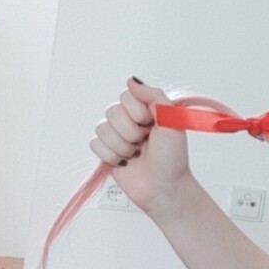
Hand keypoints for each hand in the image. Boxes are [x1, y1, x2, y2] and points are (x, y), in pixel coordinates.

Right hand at [89, 78, 193, 218]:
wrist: (165, 188)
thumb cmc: (173, 158)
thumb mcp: (172, 120)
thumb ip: (153, 95)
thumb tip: (131, 80)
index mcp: (146, 109)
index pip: (126, 96)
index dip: (137, 112)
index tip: (151, 124)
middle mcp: (130, 120)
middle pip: (112, 112)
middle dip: (131, 132)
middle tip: (145, 142)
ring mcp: (117, 136)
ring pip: (102, 129)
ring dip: (122, 145)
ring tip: (137, 153)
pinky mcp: (107, 152)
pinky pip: (95, 144)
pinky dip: (111, 155)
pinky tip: (125, 161)